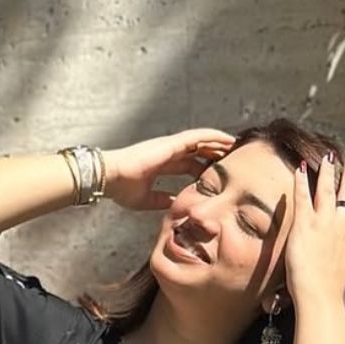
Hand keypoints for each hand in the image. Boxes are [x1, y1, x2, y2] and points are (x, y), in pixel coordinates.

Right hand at [102, 129, 235, 211]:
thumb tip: (177, 205)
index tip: (218, 175)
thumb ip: (162, 200)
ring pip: (200, 140)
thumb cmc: (122, 188)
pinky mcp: (170, 143)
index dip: (203, 168)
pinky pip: (196, 136)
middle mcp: (167, 152)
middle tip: (231, 159)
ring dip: (217, 142)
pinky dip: (212, 136)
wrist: (110, 178)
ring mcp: (169, 146)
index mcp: (162, 164)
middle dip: (214, 154)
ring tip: (233, 144)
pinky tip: (225, 138)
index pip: (188, 165)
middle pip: (197, 151)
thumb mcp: (147, 199)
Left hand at [284, 146, 344, 305]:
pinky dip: (301, 180)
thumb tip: (340, 251)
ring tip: (328, 155)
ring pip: (327, 188)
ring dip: (328, 169)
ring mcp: (325, 221)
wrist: (321, 296)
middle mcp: (344, 223)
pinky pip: (303, 196)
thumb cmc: (331, 287)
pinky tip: (299, 168)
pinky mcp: (305, 224)